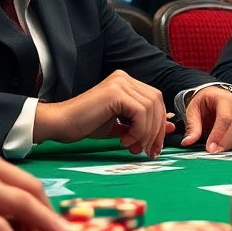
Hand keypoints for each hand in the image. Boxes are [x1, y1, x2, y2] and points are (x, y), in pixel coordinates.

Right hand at [34, 70, 175, 157]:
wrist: (61, 124)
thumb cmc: (86, 125)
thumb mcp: (121, 127)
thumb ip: (143, 125)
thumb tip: (171, 127)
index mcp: (127, 83)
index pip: (156, 101)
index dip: (160, 125)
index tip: (155, 147)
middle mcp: (125, 78)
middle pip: (157, 102)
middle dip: (157, 130)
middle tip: (149, 151)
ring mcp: (121, 82)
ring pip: (151, 108)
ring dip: (147, 133)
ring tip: (133, 147)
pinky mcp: (115, 92)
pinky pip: (141, 112)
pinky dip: (138, 130)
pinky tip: (124, 141)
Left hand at [182, 87, 231, 152]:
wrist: (214, 97)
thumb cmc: (203, 103)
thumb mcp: (193, 111)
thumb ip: (192, 126)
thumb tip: (187, 142)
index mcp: (224, 98)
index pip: (225, 118)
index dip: (218, 135)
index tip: (210, 148)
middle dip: (225, 142)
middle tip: (213, 152)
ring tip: (219, 151)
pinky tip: (228, 148)